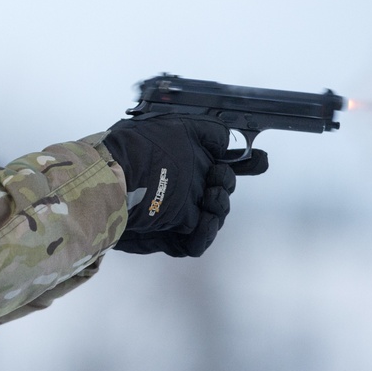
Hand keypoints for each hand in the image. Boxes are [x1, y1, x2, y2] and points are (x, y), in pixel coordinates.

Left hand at [103, 115, 267, 256]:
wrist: (112, 173)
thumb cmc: (141, 147)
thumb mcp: (177, 127)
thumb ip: (209, 132)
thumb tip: (229, 140)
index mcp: (188, 162)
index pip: (224, 164)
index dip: (246, 162)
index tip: (259, 159)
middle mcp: (185, 188)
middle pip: (222, 191)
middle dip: (227, 182)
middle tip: (217, 176)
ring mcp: (177, 213)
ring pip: (214, 217)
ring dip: (220, 207)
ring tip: (211, 196)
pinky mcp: (168, 236)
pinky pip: (196, 243)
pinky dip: (205, 233)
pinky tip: (205, 219)